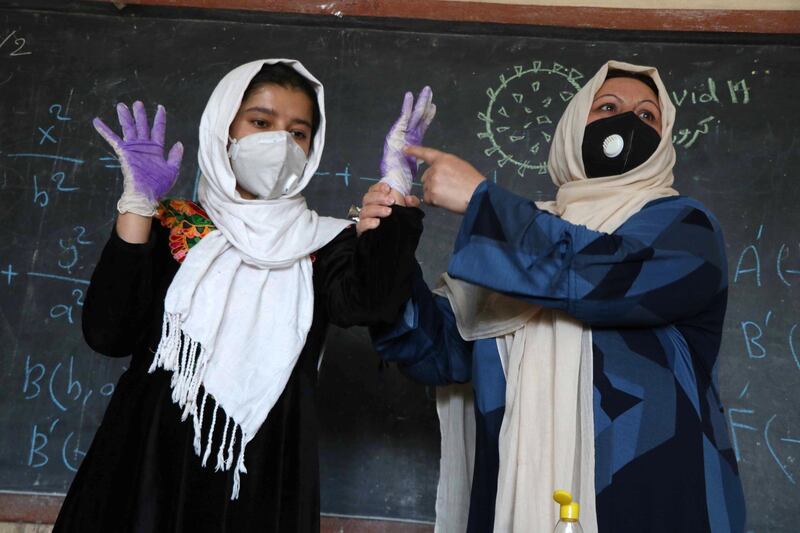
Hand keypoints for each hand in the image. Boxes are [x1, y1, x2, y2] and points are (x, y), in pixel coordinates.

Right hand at [94, 101, 182, 215]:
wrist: (146, 194)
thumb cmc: (159, 185)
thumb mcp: (172, 170)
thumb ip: (175, 156)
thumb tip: (179, 143)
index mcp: (156, 149)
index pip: (158, 129)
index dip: (160, 118)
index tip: (161, 107)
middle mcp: (144, 146)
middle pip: (142, 126)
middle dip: (140, 114)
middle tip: (138, 103)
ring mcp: (134, 149)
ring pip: (129, 128)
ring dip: (125, 117)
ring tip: (121, 105)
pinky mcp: (124, 152)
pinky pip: (113, 139)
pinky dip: (105, 130)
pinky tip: (97, 121)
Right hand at [356, 182, 419, 235]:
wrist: (396, 244)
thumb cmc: (398, 223)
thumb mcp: (409, 212)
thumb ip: (412, 203)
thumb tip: (409, 199)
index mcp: (377, 201)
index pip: (373, 190)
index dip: (379, 187)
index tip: (388, 188)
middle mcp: (369, 208)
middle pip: (367, 198)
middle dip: (379, 197)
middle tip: (391, 201)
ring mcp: (365, 220)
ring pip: (365, 210)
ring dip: (376, 209)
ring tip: (388, 212)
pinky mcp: (363, 231)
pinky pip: (361, 225)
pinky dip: (368, 222)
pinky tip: (377, 223)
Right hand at [379, 86, 435, 196]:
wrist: (394, 180)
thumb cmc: (403, 176)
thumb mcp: (416, 166)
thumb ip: (422, 161)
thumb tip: (431, 164)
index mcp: (413, 141)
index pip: (422, 125)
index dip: (428, 116)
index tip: (434, 106)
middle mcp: (408, 135)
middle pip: (418, 116)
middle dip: (424, 103)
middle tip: (429, 91)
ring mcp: (403, 133)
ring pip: (413, 114)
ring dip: (419, 102)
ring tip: (424, 91)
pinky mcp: (397, 133)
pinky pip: (404, 117)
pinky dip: (406, 107)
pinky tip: (409, 97)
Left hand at [405, 145, 485, 214]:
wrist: (479, 196)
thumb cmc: (474, 182)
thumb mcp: (460, 166)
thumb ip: (446, 167)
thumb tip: (436, 174)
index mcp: (444, 159)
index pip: (427, 153)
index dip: (415, 151)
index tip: (405, 149)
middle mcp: (436, 168)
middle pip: (425, 177)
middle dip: (433, 183)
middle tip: (449, 189)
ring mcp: (433, 181)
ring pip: (426, 189)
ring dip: (434, 194)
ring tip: (450, 195)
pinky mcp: (432, 194)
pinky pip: (428, 199)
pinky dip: (435, 202)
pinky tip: (447, 201)